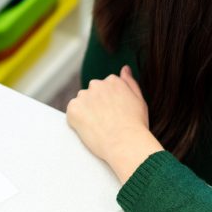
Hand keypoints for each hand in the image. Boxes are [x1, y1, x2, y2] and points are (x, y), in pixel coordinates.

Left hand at [66, 66, 162, 183]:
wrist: (125, 143)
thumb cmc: (135, 125)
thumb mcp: (139, 100)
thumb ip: (130, 82)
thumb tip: (125, 68)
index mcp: (112, 81)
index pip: (105, 88)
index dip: (109, 103)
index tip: (114, 114)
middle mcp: (96, 84)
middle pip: (92, 93)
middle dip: (96, 105)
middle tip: (106, 122)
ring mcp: (83, 96)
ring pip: (81, 103)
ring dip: (86, 112)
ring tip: (99, 127)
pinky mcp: (73, 109)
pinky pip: (72, 114)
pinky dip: (77, 122)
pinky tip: (90, 130)